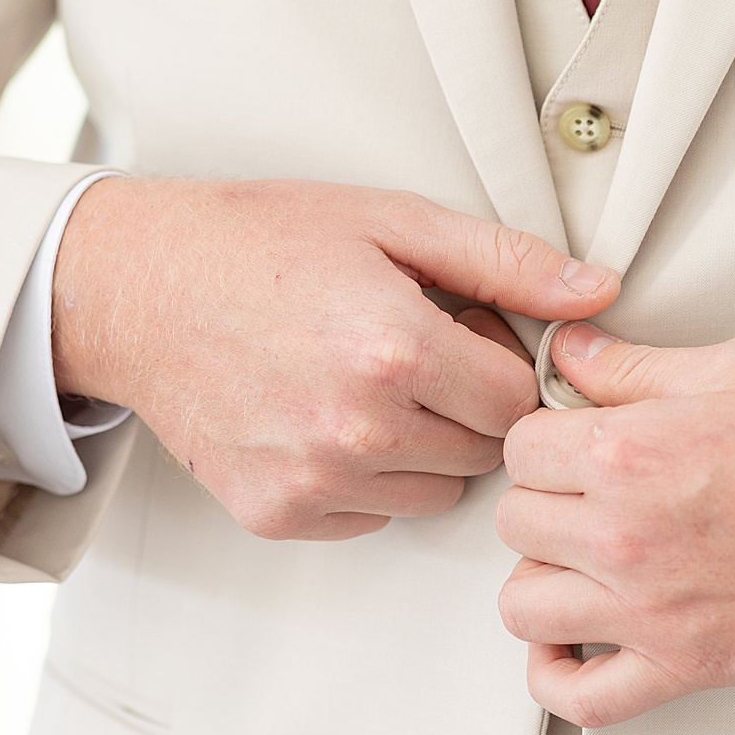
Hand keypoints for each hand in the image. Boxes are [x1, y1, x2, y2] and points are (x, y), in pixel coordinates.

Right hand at [51, 178, 617, 540]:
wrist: (136, 289)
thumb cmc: (255, 243)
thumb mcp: (391, 220)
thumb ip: (504, 260)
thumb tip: (598, 291)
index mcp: (394, 349)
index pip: (518, 401)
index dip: (504, 361)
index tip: (467, 330)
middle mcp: (355, 429)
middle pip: (485, 452)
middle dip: (471, 403)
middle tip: (418, 347)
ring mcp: (313, 480)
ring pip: (438, 491)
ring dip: (428, 444)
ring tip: (374, 380)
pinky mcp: (279, 514)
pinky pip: (375, 513)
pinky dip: (372, 475)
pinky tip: (332, 415)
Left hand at [496, 324, 734, 727]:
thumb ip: (637, 367)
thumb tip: (576, 354)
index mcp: (634, 453)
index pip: (523, 444)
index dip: (549, 432)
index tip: (574, 435)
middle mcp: (630, 535)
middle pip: (516, 520)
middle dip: (547, 495)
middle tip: (586, 485)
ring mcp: (653, 610)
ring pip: (524, 604)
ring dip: (543, 575)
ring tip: (579, 554)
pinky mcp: (687, 666)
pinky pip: (583, 698)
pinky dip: (558, 676)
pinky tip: (571, 642)